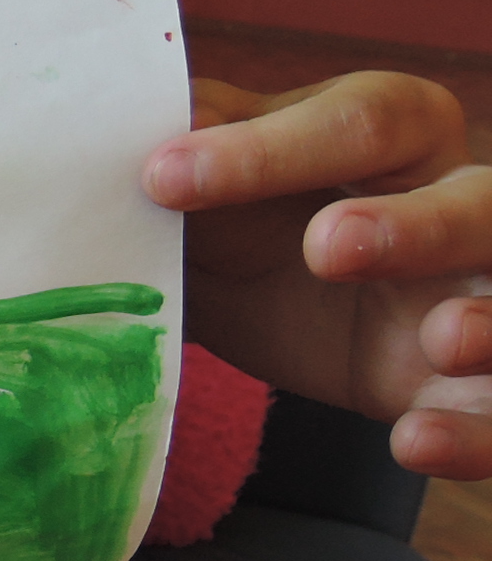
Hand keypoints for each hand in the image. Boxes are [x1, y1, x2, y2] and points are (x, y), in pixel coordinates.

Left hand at [144, 72, 491, 478]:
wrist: (301, 314)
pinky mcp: (486, 391)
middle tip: (329, 247)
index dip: (266, 148)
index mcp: (393, 135)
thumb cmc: (267, 226)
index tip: (162, 176)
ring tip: (443, 338)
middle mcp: (463, 205)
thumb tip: (107, 118)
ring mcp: (486, 297)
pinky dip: (472, 432)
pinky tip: (414, 441)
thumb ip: (184, 159)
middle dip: (413, 224)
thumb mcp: (220, 196)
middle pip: (472, 202)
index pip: (357, 122)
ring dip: (489, 320)